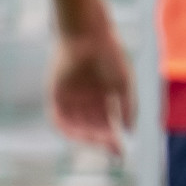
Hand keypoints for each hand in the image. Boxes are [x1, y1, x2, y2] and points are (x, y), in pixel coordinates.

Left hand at [48, 26, 133, 155]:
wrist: (88, 34)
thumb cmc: (109, 55)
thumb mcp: (124, 84)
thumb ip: (127, 108)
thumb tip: (129, 132)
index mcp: (101, 95)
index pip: (105, 123)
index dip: (112, 138)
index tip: (121, 151)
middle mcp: (84, 98)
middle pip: (91, 126)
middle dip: (101, 139)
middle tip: (112, 148)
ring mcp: (70, 96)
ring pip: (76, 124)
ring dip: (87, 136)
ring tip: (100, 141)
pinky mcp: (56, 92)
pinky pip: (57, 116)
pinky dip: (67, 128)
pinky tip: (79, 135)